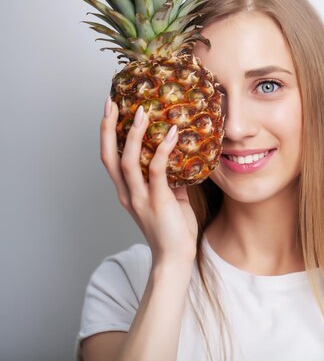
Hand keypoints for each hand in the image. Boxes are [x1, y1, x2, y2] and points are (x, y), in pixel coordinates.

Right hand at [100, 97, 197, 265]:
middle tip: (112, 102)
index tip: (111, 110)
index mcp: (127, 192)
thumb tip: (179, 157)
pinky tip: (172, 134)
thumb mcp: (171, 198)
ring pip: (128, 160)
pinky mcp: (157, 201)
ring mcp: (140, 198)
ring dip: (134, 134)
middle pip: (109, 155)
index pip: (111, 158)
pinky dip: (163, 150)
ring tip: (143, 111)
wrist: (176, 258)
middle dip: (108, 127)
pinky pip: (157, 170)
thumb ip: (169, 178)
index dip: (108, 134)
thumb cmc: (174, 229)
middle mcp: (127, 193)